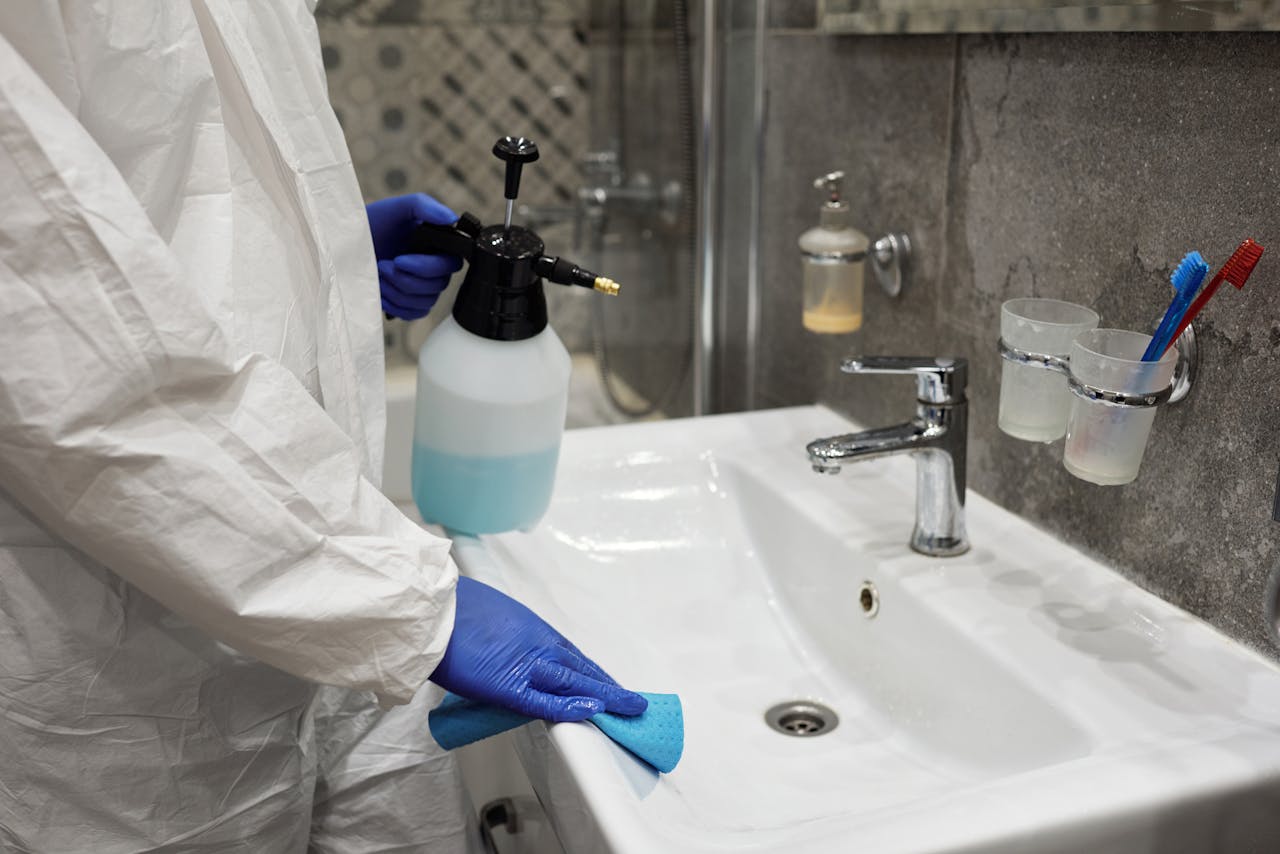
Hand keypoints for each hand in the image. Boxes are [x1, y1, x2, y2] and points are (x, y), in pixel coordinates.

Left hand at [366, 193, 463, 319]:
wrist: (347, 243)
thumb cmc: (373, 223)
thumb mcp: (398, 208)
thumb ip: (425, 206)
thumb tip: (452, 219)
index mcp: (438, 247)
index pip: (451, 264)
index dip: (427, 267)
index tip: (399, 260)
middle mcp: (435, 269)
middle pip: (438, 286)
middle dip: (405, 278)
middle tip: (382, 265)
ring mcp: (424, 289)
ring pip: (426, 301)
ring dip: (397, 291)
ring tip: (378, 275)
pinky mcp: (410, 304)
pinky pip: (414, 313)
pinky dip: (395, 305)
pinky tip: (381, 291)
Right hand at [430, 577, 647, 722]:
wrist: (429, 608)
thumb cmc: (449, 609)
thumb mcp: (489, 619)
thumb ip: (506, 637)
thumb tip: (506, 650)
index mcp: (530, 629)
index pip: (571, 655)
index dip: (593, 672)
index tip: (610, 683)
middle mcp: (536, 643)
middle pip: (581, 667)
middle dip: (608, 685)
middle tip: (633, 701)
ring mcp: (525, 663)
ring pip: (575, 681)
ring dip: (605, 694)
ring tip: (631, 708)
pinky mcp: (508, 684)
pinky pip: (545, 700)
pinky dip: (570, 706)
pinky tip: (594, 710)